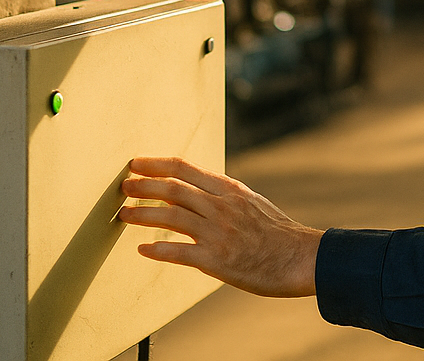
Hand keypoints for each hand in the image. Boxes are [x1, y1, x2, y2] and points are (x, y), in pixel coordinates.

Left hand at [119, 156, 321, 297]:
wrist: (300, 257)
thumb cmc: (276, 232)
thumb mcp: (251, 202)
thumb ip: (223, 196)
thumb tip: (195, 190)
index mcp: (229, 190)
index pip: (185, 168)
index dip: (156, 164)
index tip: (135, 163)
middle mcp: (221, 207)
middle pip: (173, 189)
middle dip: (144, 186)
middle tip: (123, 187)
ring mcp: (218, 233)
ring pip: (171, 217)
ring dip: (143, 214)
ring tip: (123, 214)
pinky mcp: (216, 260)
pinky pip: (179, 253)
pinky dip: (158, 250)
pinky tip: (144, 250)